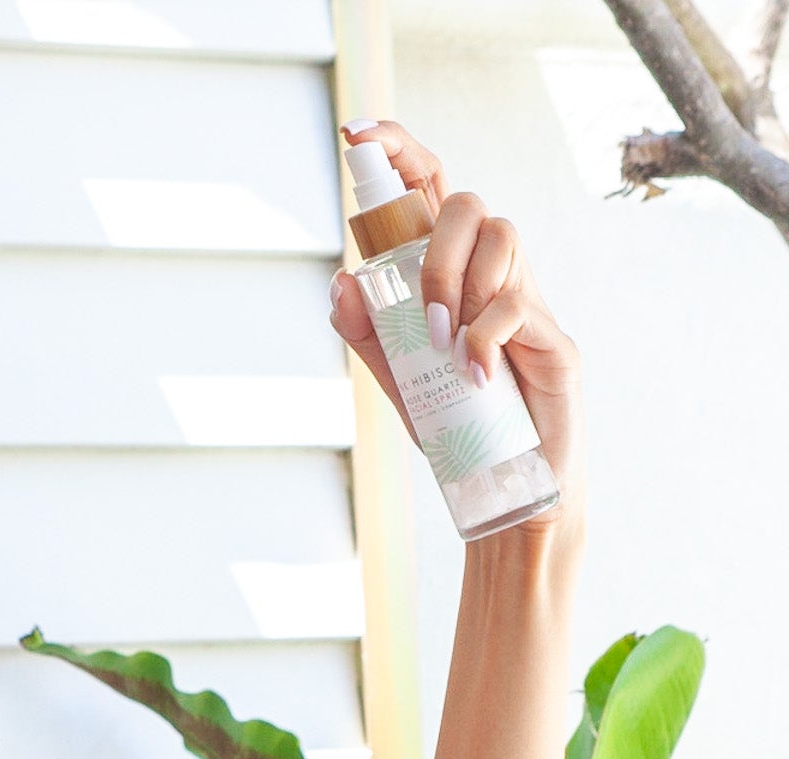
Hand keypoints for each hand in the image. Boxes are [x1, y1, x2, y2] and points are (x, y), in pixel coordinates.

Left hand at [330, 117, 583, 547]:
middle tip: (422, 320)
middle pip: (468, 204)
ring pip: (502, 237)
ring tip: (443, 348)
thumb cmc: (456, 425)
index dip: (399, 152)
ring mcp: (527, 300)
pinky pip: (515, 305)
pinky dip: (481, 337)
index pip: (430, 192)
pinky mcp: (553, 338)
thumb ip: (367, 332)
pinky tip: (470, 376)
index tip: (356, 135)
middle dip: (434, 251)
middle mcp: (491, 275)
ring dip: (459, 287)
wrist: (506, 486)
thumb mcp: (397, 376)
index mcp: (450, 274)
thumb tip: (341, 279)